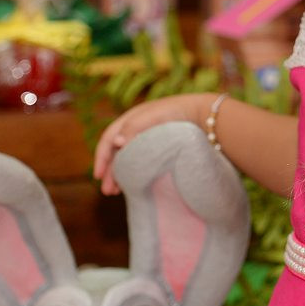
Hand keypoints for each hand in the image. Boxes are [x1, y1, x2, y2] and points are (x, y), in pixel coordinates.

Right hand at [93, 93, 212, 194]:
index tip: (98, 175)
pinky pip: (143, 163)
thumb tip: (117, 142)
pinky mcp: (162, 150)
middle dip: (111, 172)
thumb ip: (135, 128)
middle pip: (118, 153)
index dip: (102, 156)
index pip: (109, 138)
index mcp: (132, 119)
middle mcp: (138, 130)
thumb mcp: (155, 116)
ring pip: (129, 160)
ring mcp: (150, 141)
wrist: (205, 117)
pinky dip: (136, 174)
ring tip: (117, 193)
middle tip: (108, 192)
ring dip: (121, 175)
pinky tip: (134, 185)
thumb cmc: (179, 112)